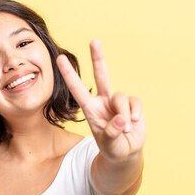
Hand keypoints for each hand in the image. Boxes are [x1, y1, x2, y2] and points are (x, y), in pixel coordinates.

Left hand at [57, 40, 145, 162]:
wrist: (127, 152)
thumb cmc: (113, 148)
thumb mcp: (109, 144)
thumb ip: (112, 132)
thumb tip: (122, 118)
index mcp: (91, 109)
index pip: (77, 89)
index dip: (69, 74)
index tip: (60, 59)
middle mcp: (103, 101)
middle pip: (101, 76)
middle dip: (98, 58)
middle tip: (94, 41)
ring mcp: (118, 102)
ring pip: (120, 97)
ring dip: (124, 114)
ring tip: (125, 129)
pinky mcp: (133, 105)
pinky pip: (135, 103)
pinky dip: (135, 113)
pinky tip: (134, 123)